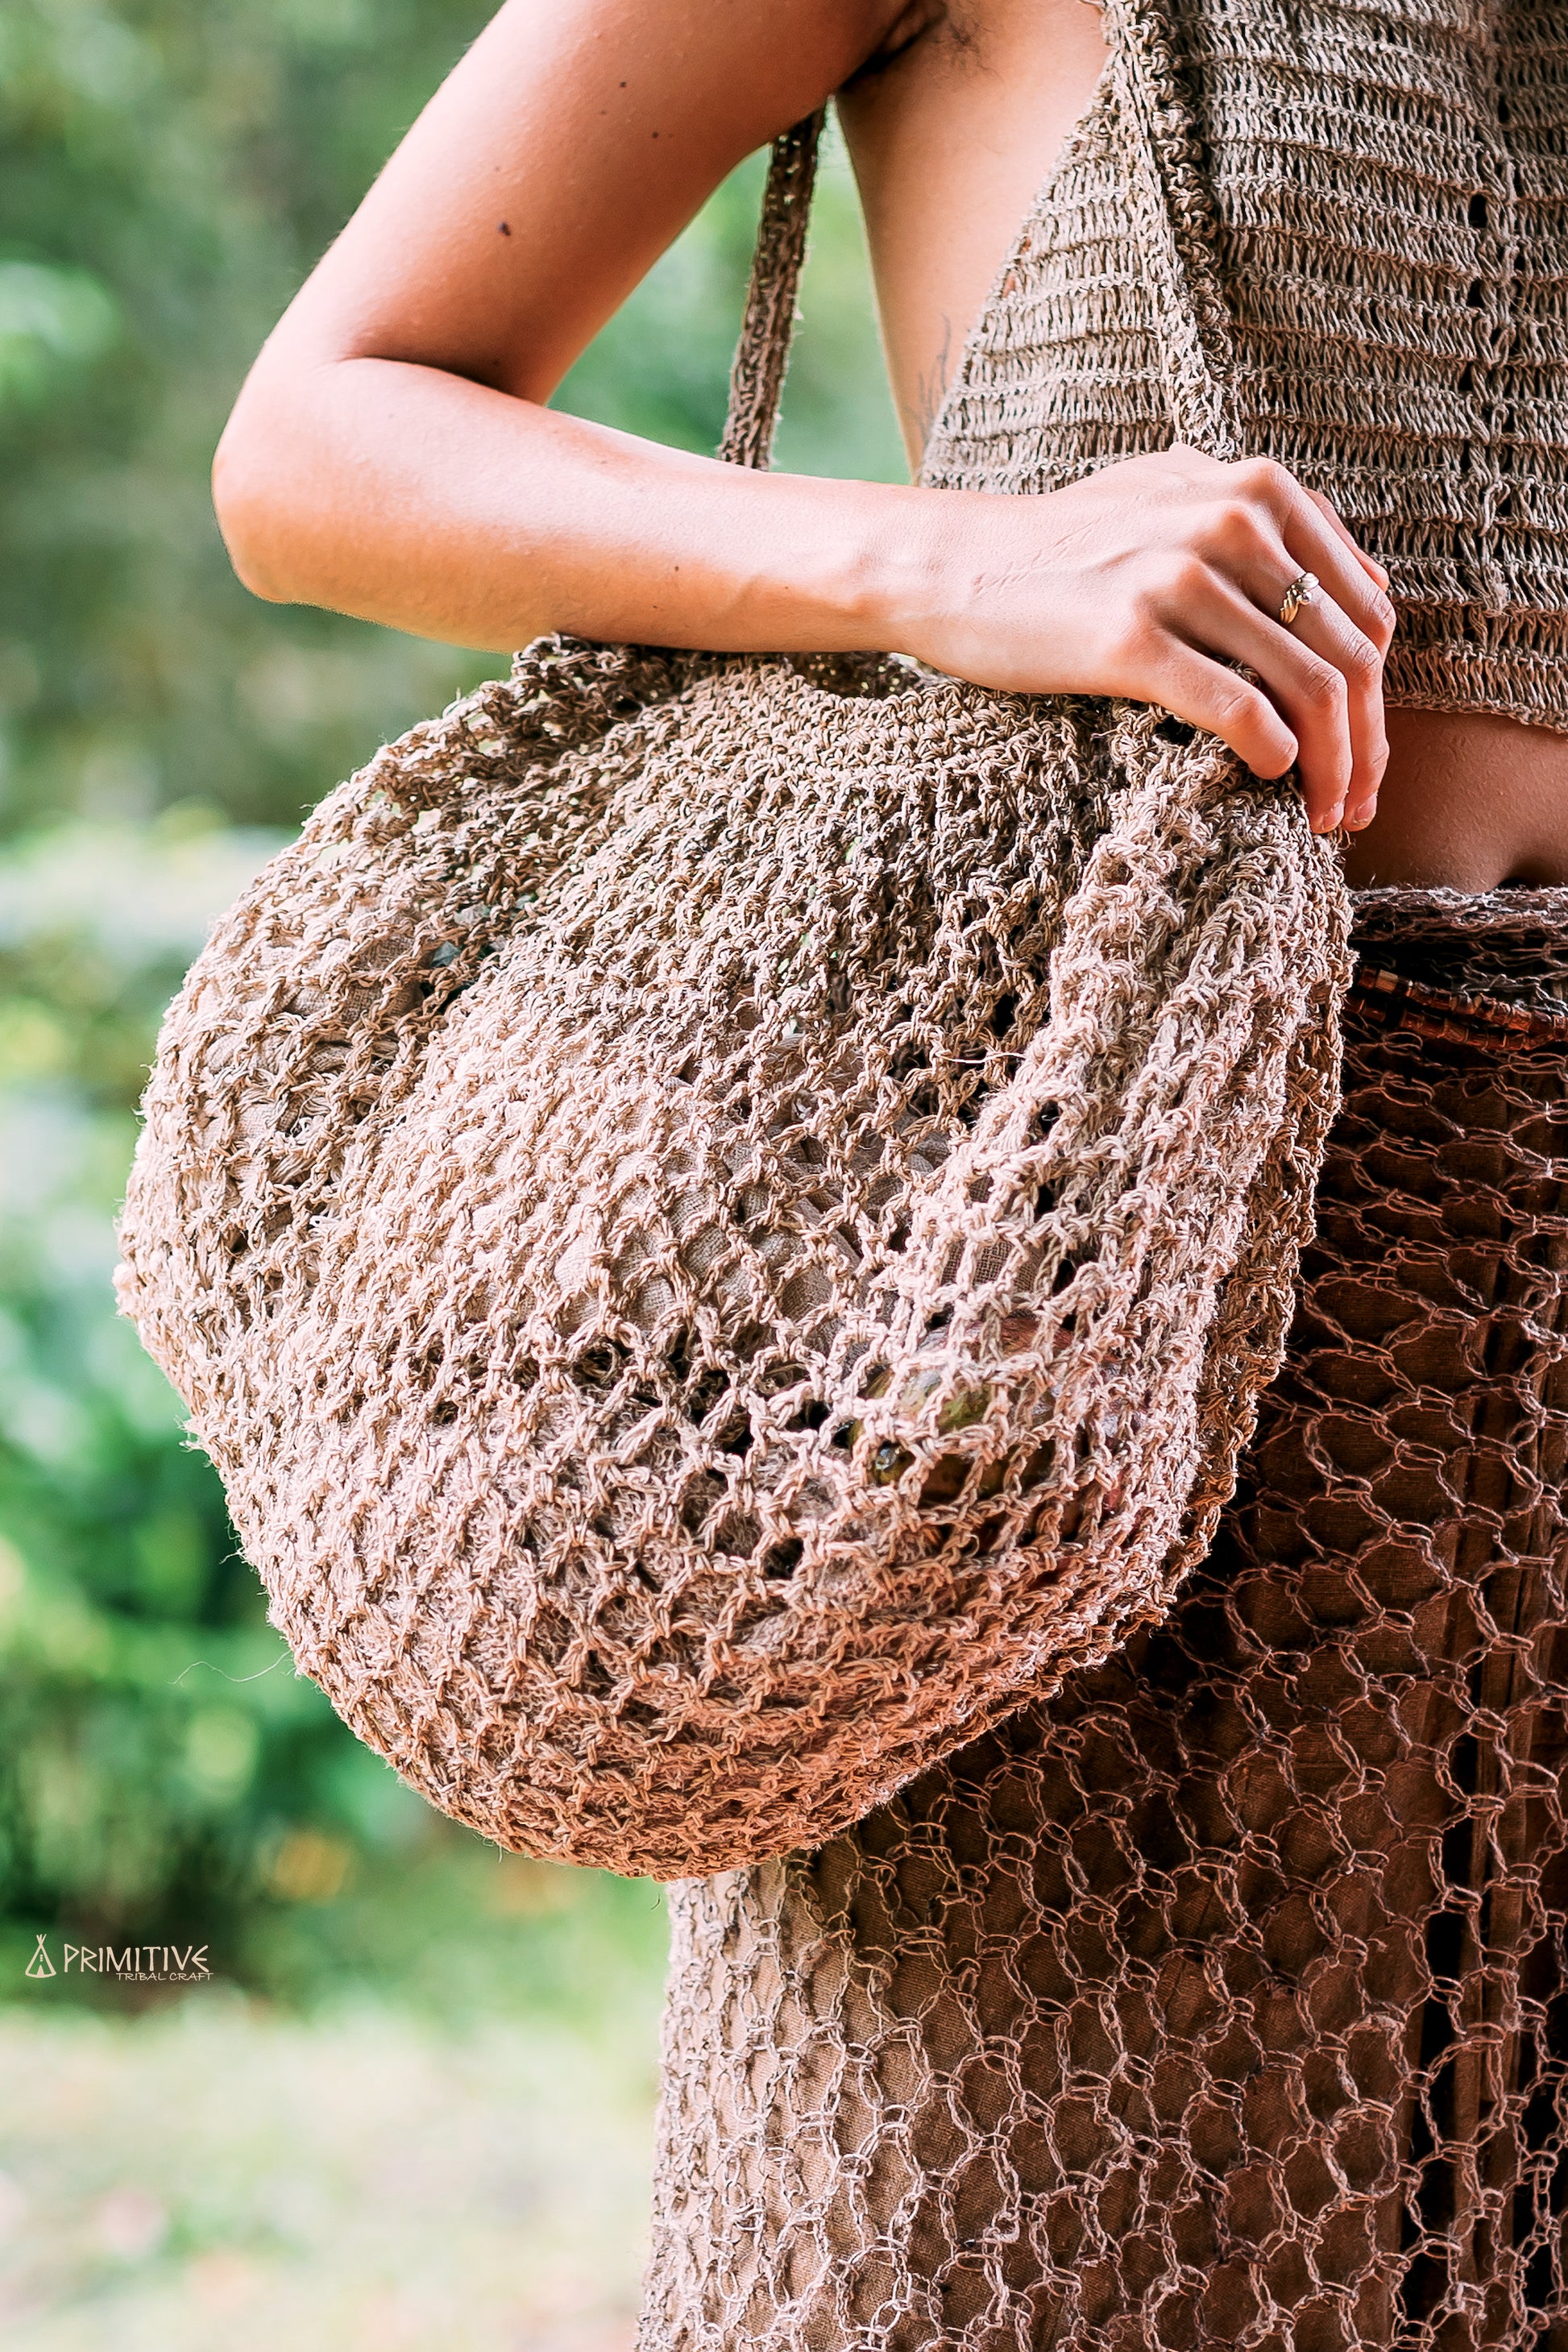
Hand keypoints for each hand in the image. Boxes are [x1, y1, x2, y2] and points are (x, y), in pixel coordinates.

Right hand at [898, 448, 1394, 834]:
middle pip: (1348, 656)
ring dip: (1330, 769)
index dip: (1380, 695)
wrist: (955, 565)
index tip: (1367, 757)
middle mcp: (1229, 522)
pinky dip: (1272, 754)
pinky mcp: (1130, 639)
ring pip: (1307, 690)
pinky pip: (1239, 709)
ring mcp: (1179, 578)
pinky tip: (1269, 777)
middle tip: (1357, 807)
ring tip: (1321, 815)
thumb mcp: (1174, 499)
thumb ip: (1267, 522)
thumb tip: (1369, 583)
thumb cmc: (1065, 547)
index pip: (1366, 609)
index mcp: (1256, 489)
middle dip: (1368, 747)